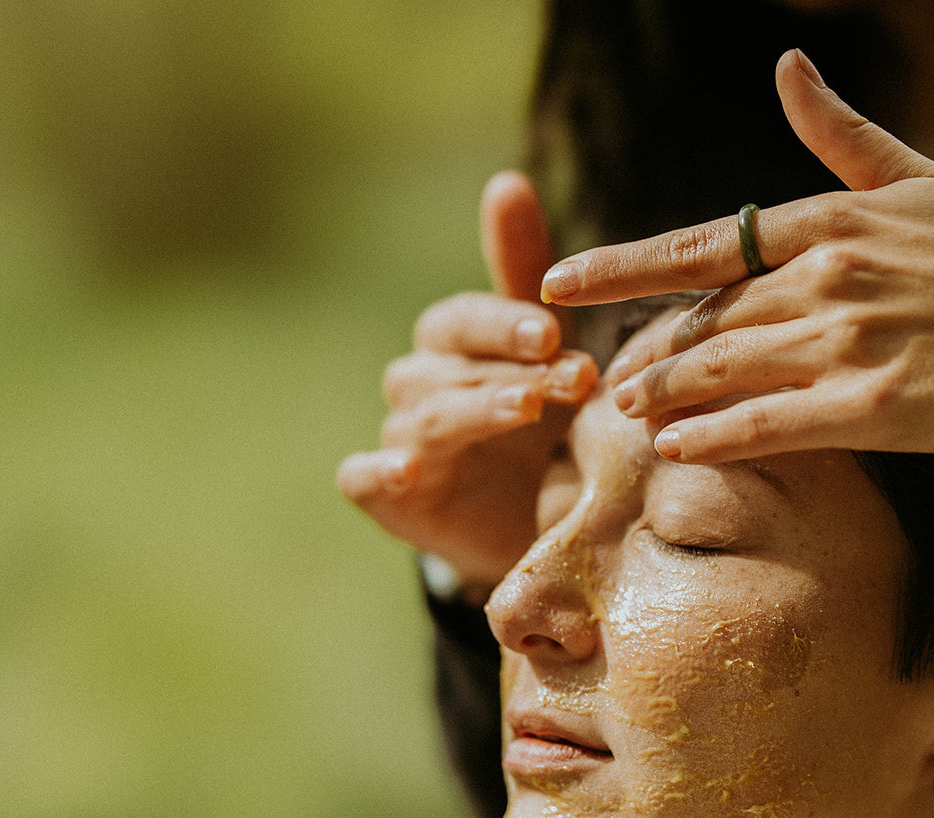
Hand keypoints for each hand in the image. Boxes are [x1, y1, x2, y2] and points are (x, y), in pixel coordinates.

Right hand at [338, 171, 596, 596]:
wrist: (536, 521)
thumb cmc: (541, 422)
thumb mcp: (546, 349)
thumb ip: (523, 272)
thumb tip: (506, 179)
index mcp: (452, 343)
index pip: (464, 320)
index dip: (504, 324)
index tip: (553, 333)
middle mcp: (418, 383)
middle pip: (449, 367)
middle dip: (511, 370)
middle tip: (570, 379)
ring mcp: (398, 438)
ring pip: (423, 415)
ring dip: (473, 410)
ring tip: (525, 409)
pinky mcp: (384, 493)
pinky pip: (363, 476)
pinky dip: (378, 472)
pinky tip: (405, 471)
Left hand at [539, 49, 933, 463]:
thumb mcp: (921, 180)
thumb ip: (841, 135)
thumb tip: (786, 65)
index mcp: (832, 221)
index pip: (700, 244)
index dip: (620, 267)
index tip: (559, 282)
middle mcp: (829, 275)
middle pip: (701, 318)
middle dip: (644, 352)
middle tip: (603, 379)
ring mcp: (852, 342)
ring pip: (723, 370)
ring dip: (663, 395)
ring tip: (624, 414)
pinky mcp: (881, 408)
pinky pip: (772, 424)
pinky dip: (716, 437)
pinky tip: (675, 449)